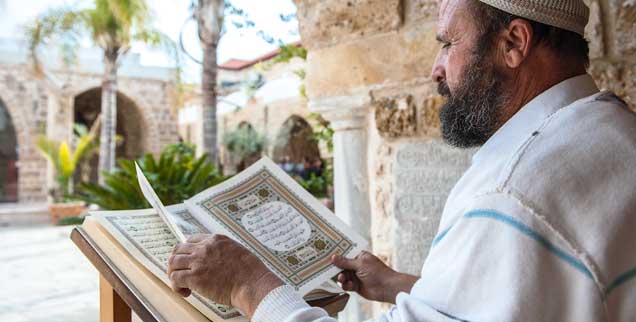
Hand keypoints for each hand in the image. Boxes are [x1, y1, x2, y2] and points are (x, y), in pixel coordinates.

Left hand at [168, 234, 282, 316]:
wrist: (252, 283)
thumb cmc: (250, 272)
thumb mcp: (237, 250)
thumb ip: (224, 251)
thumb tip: (217, 259)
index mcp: (215, 240)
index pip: (191, 240)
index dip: (187, 252)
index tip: (189, 262)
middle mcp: (204, 247)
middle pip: (178, 249)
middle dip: (177, 262)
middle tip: (181, 273)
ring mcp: (198, 261)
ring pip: (173, 262)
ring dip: (174, 274)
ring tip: (182, 284)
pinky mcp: (195, 277)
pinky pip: (175, 279)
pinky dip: (176, 287)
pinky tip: (186, 292)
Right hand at [332, 251, 418, 303]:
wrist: (387, 288)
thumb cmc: (377, 272)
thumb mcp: (360, 264)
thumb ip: (346, 262)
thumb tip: (333, 257)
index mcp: (359, 256)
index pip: (345, 253)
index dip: (337, 253)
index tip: (326, 253)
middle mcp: (357, 265)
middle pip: (342, 265)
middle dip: (336, 268)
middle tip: (327, 269)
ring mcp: (356, 276)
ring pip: (343, 276)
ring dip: (341, 277)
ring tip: (341, 278)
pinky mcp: (356, 286)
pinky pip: (347, 285)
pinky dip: (346, 285)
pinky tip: (349, 285)